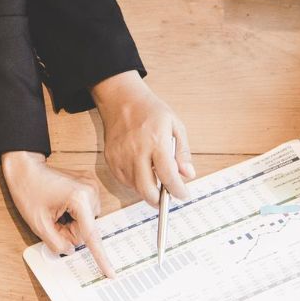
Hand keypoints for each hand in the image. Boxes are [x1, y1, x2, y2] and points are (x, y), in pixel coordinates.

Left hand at [1, 151, 116, 277]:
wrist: (26, 167)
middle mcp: (91, 191)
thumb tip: (70, 250)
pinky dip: (73, 214)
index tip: (111, 273)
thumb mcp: (38, 223)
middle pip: (85, 230)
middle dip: (68, 230)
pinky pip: (84, 212)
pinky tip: (61, 205)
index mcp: (79, 199)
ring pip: (85, 222)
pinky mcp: (89, 186)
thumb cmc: (29, 190)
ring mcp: (92, 187)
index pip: (91, 235)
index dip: (100, 257)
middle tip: (52, 218)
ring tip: (55, 209)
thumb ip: (56, 243)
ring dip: (70, 222)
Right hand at [92, 71, 193, 206]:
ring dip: (147, 189)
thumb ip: (183, 152)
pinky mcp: (111, 159)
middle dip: (159, 200)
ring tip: (154, 176)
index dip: (178, 190)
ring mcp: (121, 156)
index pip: (168, 176)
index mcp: (156, 142)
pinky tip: (141, 170)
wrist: (121, 99)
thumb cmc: (149, 110)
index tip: (183, 194)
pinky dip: (134, 182)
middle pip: (147, 190)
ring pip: (135, 188)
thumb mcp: (175, 125)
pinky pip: (124, 181)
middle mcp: (137, 151)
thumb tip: (188, 174)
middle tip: (166, 197)